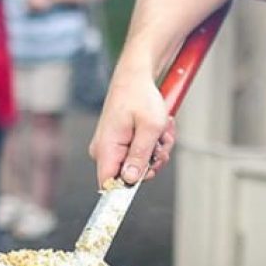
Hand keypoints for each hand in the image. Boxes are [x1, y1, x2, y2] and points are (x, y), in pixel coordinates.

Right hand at [88, 69, 176, 187]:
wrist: (137, 77)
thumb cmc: (141, 97)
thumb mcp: (149, 128)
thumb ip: (140, 157)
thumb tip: (129, 181)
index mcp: (106, 149)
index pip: (109, 185)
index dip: (129, 188)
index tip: (148, 173)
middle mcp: (104, 151)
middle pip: (131, 176)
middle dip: (152, 162)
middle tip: (161, 143)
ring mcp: (113, 147)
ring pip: (140, 164)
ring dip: (157, 150)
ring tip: (161, 131)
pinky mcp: (121, 142)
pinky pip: (141, 153)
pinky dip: (154, 143)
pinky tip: (158, 129)